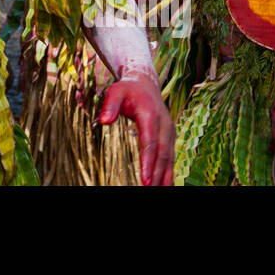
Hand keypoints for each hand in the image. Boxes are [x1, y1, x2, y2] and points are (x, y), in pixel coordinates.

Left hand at [100, 71, 173, 185]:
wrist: (145, 84)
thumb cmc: (128, 89)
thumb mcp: (115, 91)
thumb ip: (110, 105)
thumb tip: (104, 121)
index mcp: (151, 115)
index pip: (150, 142)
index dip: (148, 161)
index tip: (145, 178)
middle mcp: (164, 124)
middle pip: (162, 152)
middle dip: (157, 172)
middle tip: (150, 187)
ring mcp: (169, 131)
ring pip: (169, 156)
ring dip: (166, 175)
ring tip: (161, 190)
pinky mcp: (170, 136)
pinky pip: (170, 155)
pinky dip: (169, 170)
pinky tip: (165, 183)